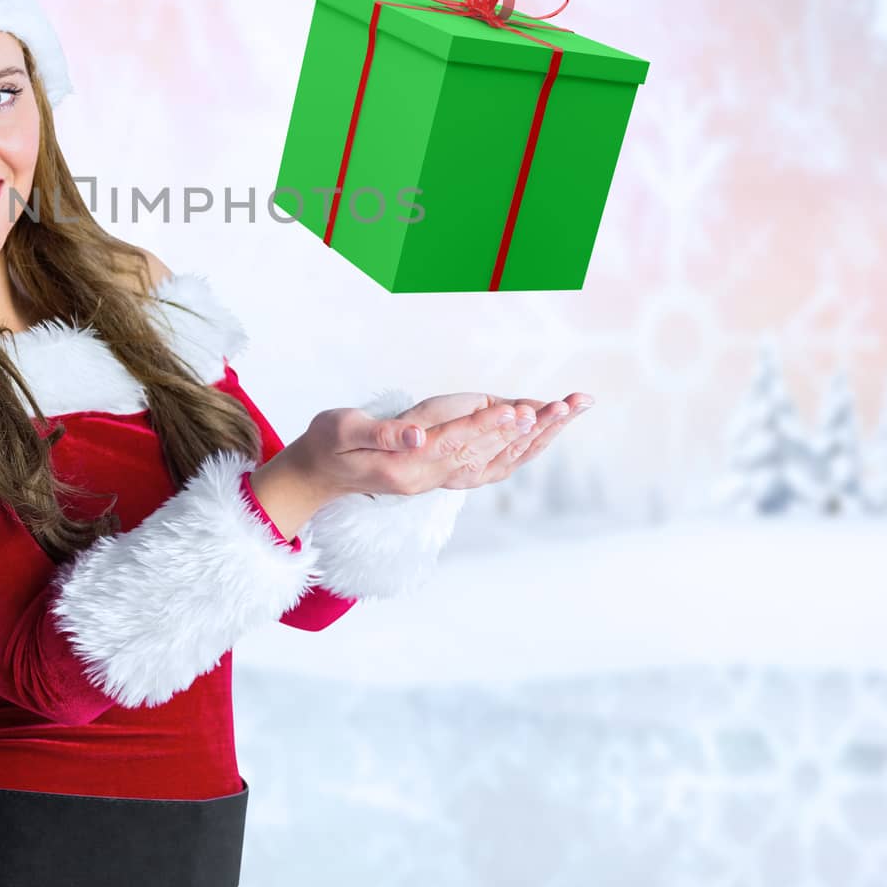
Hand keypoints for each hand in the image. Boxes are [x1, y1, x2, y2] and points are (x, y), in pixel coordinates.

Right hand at [297, 390, 590, 499]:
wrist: (319, 475)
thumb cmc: (327, 444)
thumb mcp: (341, 430)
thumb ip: (381, 432)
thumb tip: (418, 435)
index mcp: (405, 466)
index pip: (454, 442)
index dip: (488, 425)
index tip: (521, 410)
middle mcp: (428, 478)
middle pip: (486, 453)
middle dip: (528, 428)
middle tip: (566, 406)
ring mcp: (435, 480)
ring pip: (494, 460)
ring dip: (532, 438)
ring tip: (567, 411)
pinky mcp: (438, 476)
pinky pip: (487, 466)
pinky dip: (515, 449)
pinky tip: (536, 435)